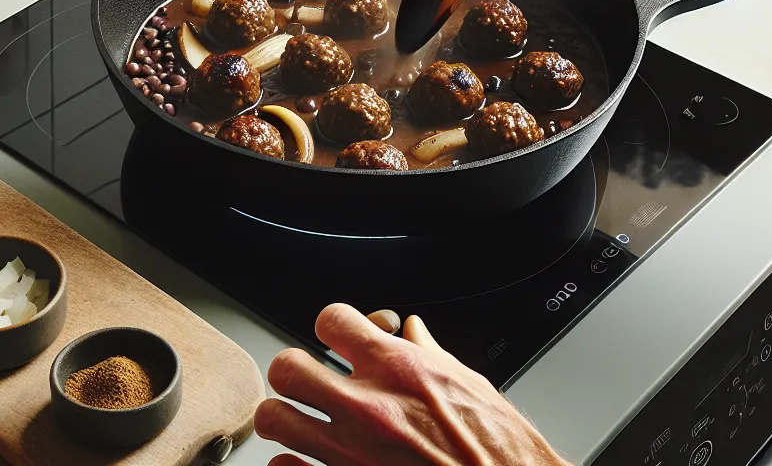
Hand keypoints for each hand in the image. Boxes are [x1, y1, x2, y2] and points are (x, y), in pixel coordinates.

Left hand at [255, 304, 570, 465]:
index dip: (331, 327)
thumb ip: (430, 354)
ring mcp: (351, 451)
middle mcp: (369, 407)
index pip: (331, 320)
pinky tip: (307, 463)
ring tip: (300, 425)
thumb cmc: (497, 448)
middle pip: (287, 368)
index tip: (336, 339)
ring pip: (275, 420)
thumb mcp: (469, 385)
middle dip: (294, 373)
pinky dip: (290, 465)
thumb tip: (413, 332)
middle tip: (308, 384)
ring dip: (285, 420)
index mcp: (400, 369)